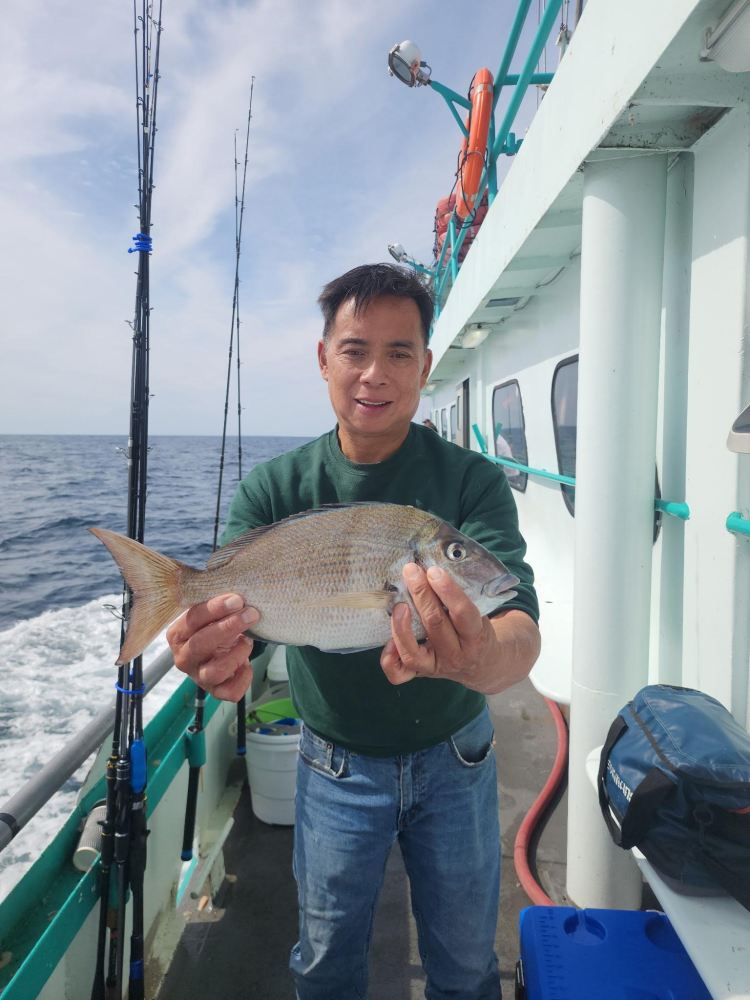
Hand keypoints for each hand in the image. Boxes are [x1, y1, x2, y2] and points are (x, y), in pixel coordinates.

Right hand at [167, 593, 258, 701]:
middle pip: (201, 644)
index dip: (215, 609)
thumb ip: (217, 605)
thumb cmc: (214, 627)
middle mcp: (183, 658)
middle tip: (251, 614)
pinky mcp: (215, 690)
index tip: (237, 600)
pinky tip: (247, 665)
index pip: (192, 620)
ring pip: (214, 671)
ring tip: (248, 641)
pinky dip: (242, 679)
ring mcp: (199, 677)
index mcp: (177, 635)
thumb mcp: (211, 615)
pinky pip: (229, 692)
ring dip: (236, 654)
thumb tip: (238, 595)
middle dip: (228, 627)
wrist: (219, 651)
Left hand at [380, 563, 495, 688]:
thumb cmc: (476, 630)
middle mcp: (456, 655)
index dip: (448, 591)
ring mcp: (436, 667)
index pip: (462, 613)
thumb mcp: (478, 614)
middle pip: (435, 624)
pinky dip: (389, 657)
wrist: (482, 664)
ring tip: (398, 604)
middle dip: (421, 594)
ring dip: (401, 626)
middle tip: (411, 571)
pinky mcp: (421, 673)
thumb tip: (431, 569)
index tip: (434, 571)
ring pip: (413, 652)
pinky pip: (399, 673)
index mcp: (476, 637)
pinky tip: (388, 640)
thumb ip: (459, 598)